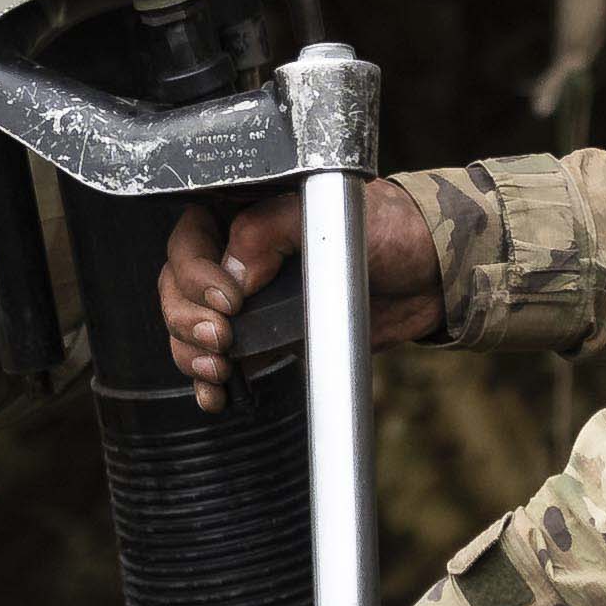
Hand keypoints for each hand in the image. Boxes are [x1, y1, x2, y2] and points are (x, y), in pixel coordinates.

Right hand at [160, 180, 452, 402]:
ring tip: (217, 370)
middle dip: (186, 319)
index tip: (228, 301)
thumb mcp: (332, 211)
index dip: (196, 275)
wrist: (430, 274)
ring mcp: (247, 297)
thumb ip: (272, 229)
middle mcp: (235, 251)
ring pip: (187, 325)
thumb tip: (232, 270)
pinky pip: (218, 358)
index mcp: (241, 210)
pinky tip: (214, 395)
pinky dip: (208, 381)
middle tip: (219, 340)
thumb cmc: (386, 227)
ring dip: (189, 352)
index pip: (188, 242)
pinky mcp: (264, 335)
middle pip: (176, 287)